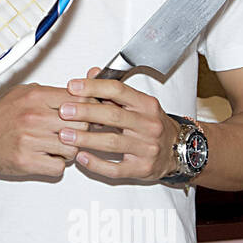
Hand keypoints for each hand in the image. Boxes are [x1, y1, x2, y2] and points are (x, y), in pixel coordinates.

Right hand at [0, 84, 93, 178]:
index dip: (87, 110)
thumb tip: (84, 86)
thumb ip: (53, 92)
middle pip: (81, 126)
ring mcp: (30, 140)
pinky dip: (56, 164)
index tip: (86, 115)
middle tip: (70, 133)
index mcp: (35, 97)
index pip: (80, 101)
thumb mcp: (24, 93)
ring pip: (72, 149)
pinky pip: (59, 167)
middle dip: (80, 132)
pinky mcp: (27, 161)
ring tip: (56, 146)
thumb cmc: (1, 116)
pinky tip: (46, 157)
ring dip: (68, 150)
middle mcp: (34, 117)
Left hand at [55, 68, 178, 181]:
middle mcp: (149, 125)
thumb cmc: (151, 124)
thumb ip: (113, 90)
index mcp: (146, 105)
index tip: (72, 87)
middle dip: (85, 112)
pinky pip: (116, 169)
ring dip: (86, 138)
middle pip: (114, 116)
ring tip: (64, 135)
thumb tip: (91, 73)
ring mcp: (147, 148)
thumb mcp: (139, 103)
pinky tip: (81, 157)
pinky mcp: (142, 169)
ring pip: (112, 142)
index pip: (118, 90)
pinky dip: (96, 163)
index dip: (94, 87)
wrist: (179, 150)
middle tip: (64, 111)